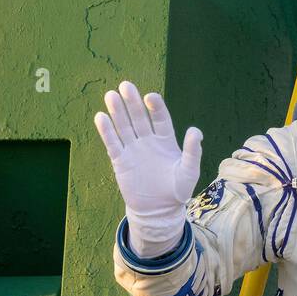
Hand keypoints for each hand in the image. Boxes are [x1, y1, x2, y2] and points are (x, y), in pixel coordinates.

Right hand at [94, 82, 202, 258]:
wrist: (159, 210)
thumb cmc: (178, 190)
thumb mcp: (189, 171)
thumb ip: (193, 151)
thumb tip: (195, 130)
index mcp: (166, 140)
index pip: (160, 118)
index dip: (156, 107)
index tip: (150, 96)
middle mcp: (148, 141)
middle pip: (139, 118)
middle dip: (132, 102)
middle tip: (126, 85)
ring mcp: (133, 150)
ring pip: (124, 127)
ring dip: (117, 112)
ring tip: (111, 95)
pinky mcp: (121, 161)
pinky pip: (113, 144)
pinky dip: (107, 131)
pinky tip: (100, 117)